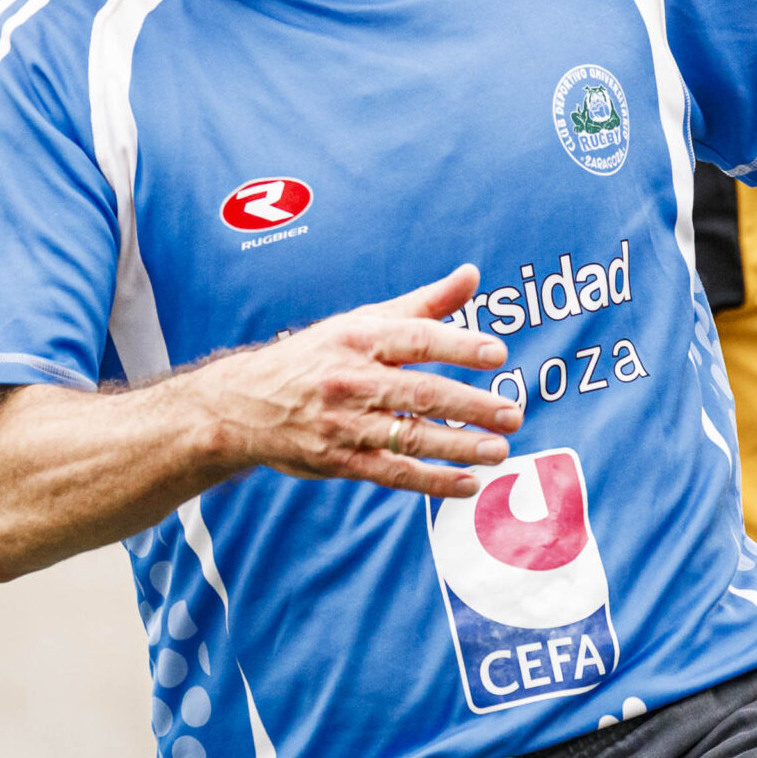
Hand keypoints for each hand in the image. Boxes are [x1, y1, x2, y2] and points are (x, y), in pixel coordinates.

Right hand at [194, 264, 521, 498]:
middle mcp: (351, 380)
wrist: (244, 403)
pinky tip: (467, 483)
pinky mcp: (339, 461)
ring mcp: (344, 423)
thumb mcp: (363, 321)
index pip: (416, 339)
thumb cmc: (318, 356)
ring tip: (500, 449)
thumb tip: (472, 274)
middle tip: (512, 412)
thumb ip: (423, 304)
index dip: (458, 345)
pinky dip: (431, 481)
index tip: (497, 354)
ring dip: (459, 446)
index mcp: (358, 339)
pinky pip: (393, 473)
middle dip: (471, 404)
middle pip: (419, 392)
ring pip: (410, 436)